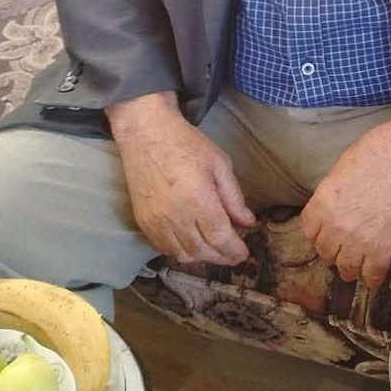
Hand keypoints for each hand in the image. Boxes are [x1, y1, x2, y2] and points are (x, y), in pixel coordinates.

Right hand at [108, 94, 255, 264]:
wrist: (146, 133)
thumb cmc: (186, 144)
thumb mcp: (219, 163)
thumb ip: (234, 197)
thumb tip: (248, 223)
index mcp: (198, 198)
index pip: (219, 238)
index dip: (234, 250)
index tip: (244, 253)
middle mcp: (175, 215)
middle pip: (202, 251)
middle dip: (221, 256)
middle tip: (233, 253)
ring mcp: (155, 221)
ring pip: (182, 255)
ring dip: (201, 257)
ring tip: (214, 249)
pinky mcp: (142, 222)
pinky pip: (163, 248)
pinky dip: (180, 252)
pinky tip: (191, 243)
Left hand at [300, 116, 390, 288]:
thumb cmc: (381, 150)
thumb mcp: (343, 166)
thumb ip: (332, 192)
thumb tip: (332, 205)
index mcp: (324, 202)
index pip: (308, 230)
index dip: (318, 231)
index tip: (325, 231)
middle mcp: (337, 226)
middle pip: (325, 252)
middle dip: (333, 249)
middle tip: (343, 246)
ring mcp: (360, 241)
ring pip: (346, 269)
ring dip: (351, 265)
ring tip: (358, 261)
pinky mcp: (385, 250)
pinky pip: (372, 276)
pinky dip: (373, 276)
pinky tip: (375, 270)